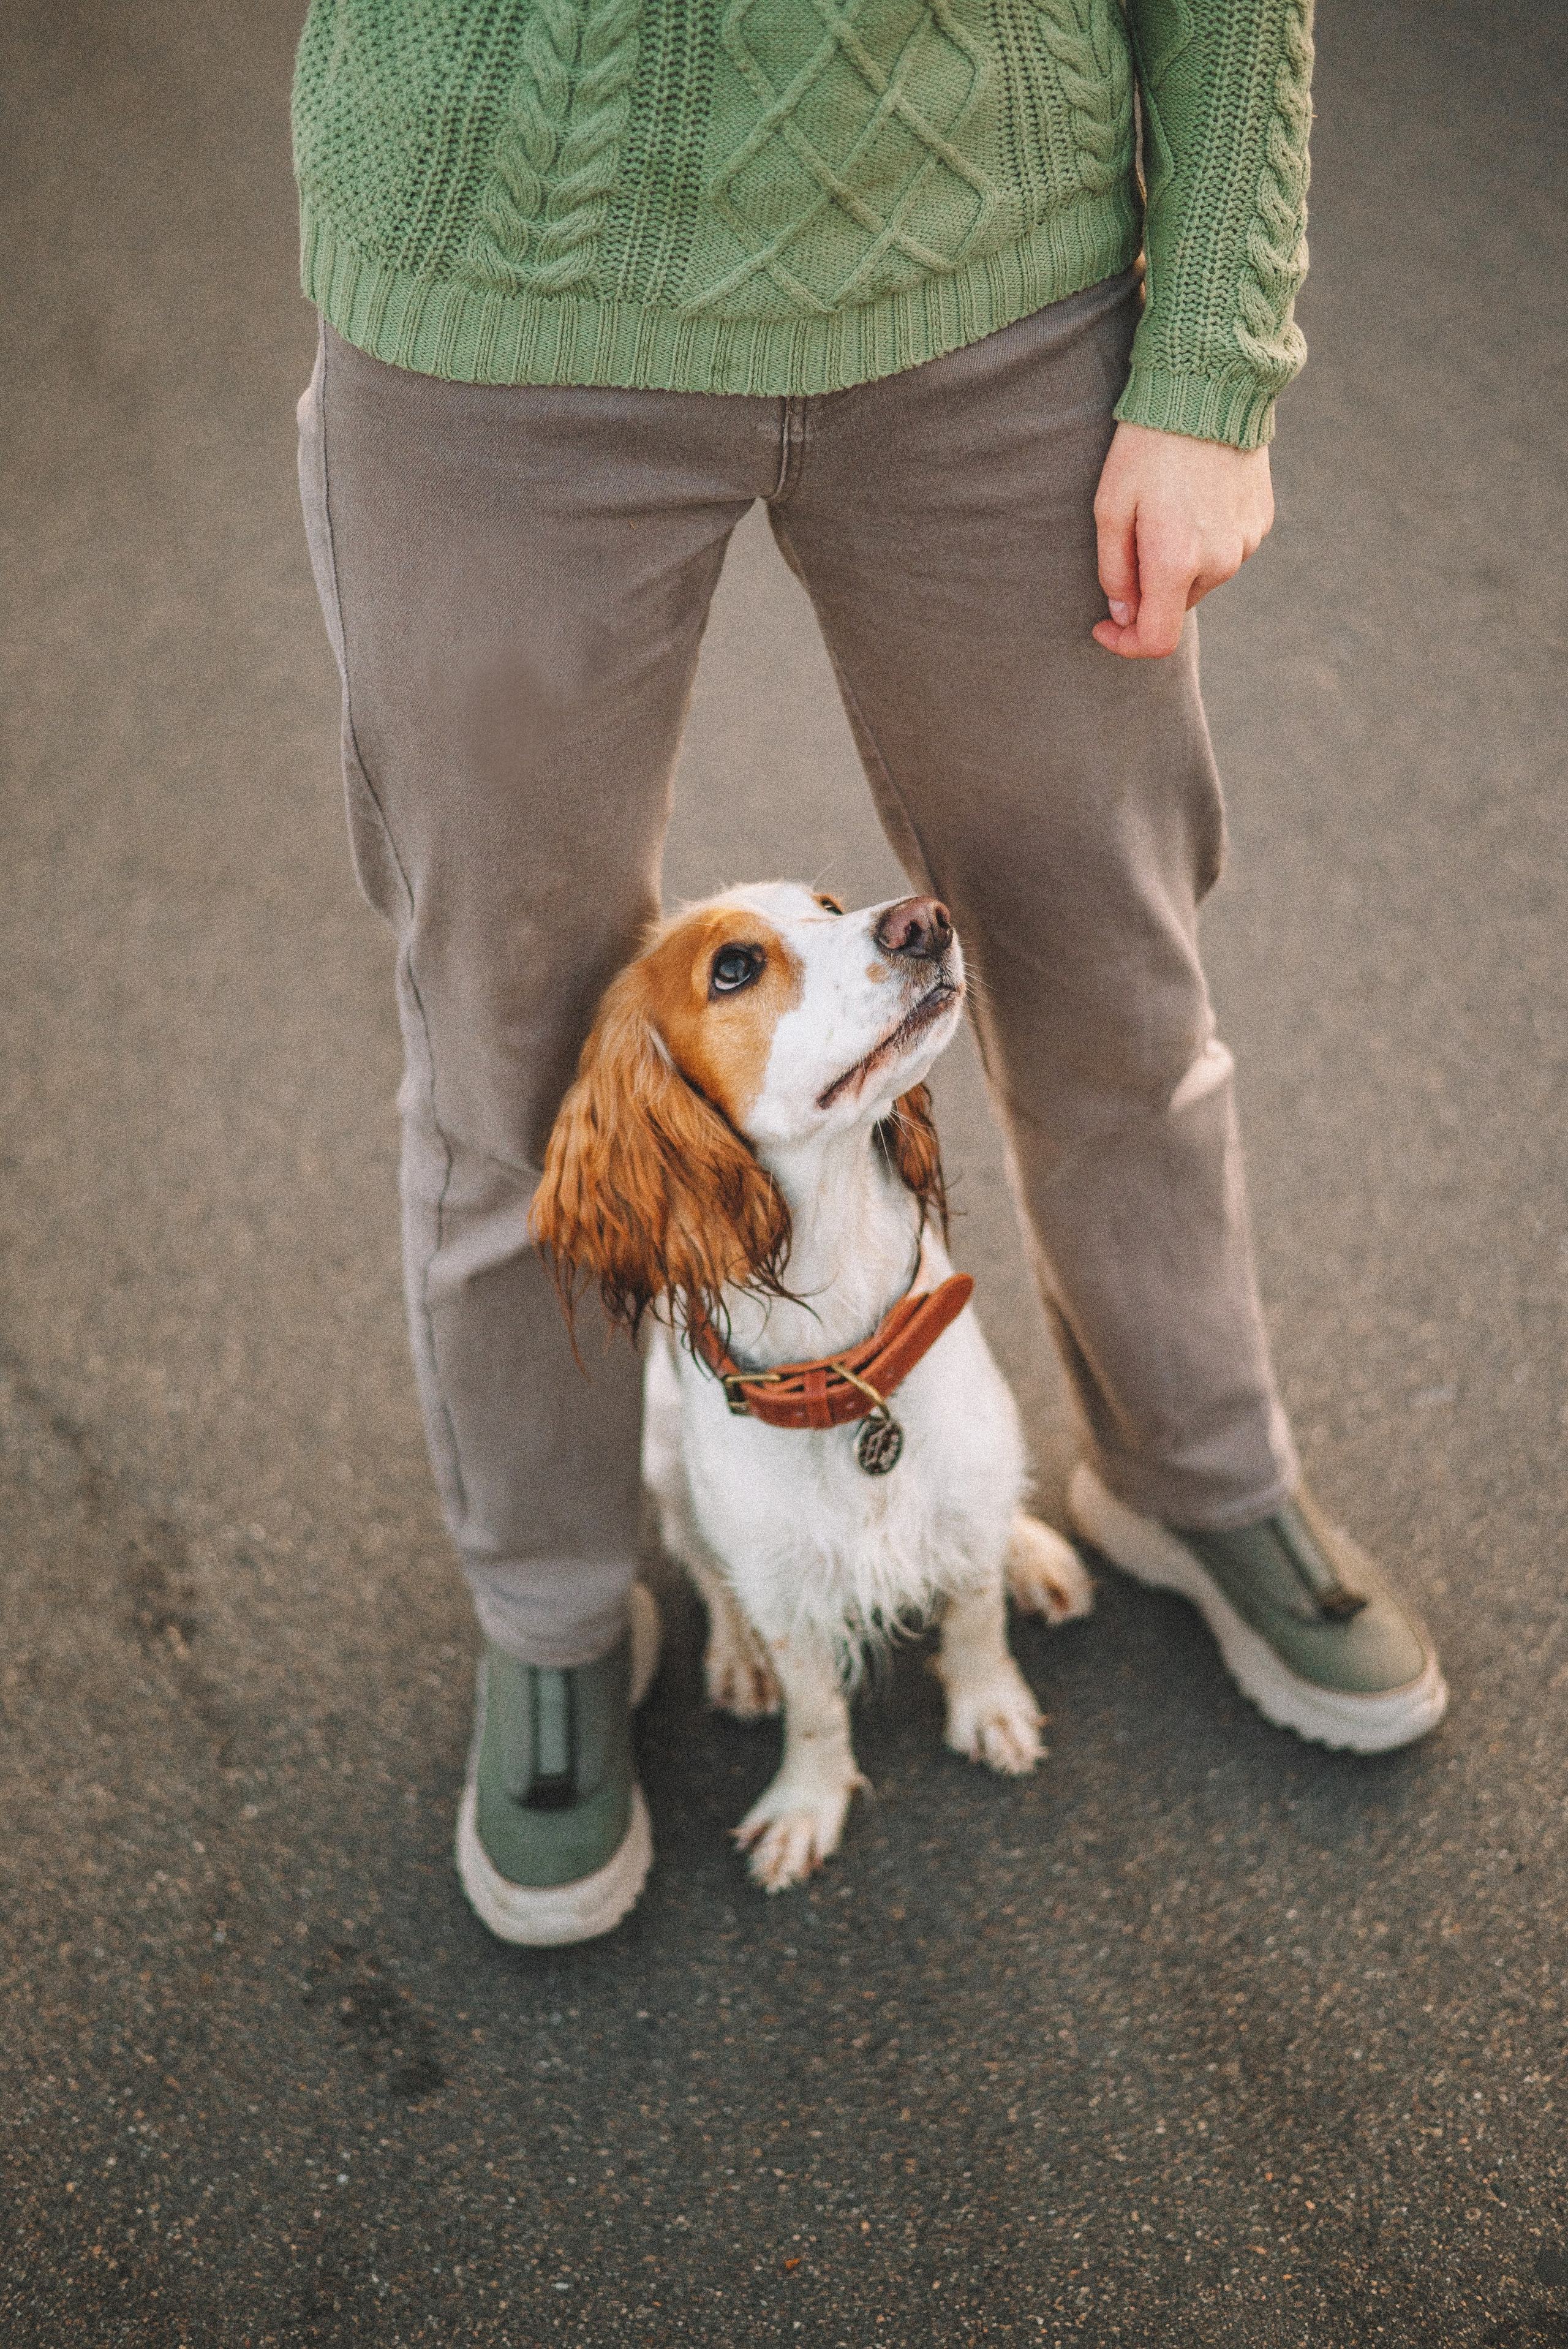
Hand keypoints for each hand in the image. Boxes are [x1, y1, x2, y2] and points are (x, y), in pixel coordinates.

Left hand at [1092, 421, 1273, 659]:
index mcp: (1176, 563)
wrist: (1209, 387)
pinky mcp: (1260, 522)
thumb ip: (1114, 571)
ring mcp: (1246, 543)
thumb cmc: (1147, 446)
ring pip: (1201, 579)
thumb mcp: (1110, 507)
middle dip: (1149, 590)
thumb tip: (1123, 614)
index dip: (1126, 644)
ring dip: (1177, 563)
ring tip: (1165, 508)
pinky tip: (1193, 498)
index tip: (1104, 626)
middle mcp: (1219, 562)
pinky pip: (1226, 550)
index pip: (1157, 639)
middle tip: (1131, 540)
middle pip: (1176, 605)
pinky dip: (1204, 540)